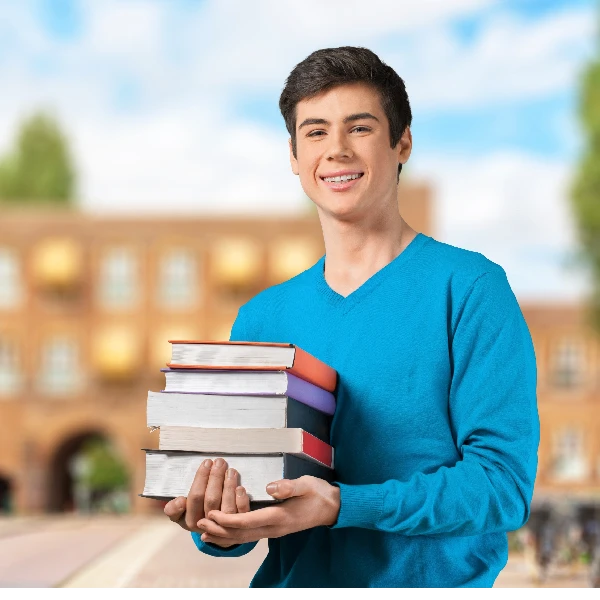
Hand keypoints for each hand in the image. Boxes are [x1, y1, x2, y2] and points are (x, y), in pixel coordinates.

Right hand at [163, 458, 249, 546]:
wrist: (214, 532)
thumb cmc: (196, 515)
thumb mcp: (180, 515)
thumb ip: (174, 509)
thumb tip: (180, 501)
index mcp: (191, 521)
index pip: (195, 496)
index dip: (201, 478)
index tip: (206, 463)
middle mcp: (208, 525)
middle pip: (212, 499)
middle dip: (216, 478)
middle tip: (219, 462)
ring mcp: (225, 526)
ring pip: (227, 506)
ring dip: (229, 486)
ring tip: (230, 470)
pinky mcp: (240, 524)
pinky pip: (241, 512)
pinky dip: (241, 499)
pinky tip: (240, 487)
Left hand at [197, 475, 339, 546]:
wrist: (332, 508)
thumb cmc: (318, 493)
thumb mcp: (306, 484)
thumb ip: (288, 486)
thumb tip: (270, 487)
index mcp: (279, 517)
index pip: (247, 521)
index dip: (227, 519)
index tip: (211, 515)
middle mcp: (274, 528)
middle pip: (241, 533)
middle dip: (219, 530)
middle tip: (199, 524)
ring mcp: (274, 531)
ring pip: (243, 537)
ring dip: (223, 535)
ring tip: (204, 532)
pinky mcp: (274, 529)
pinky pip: (249, 536)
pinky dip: (233, 536)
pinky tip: (224, 533)